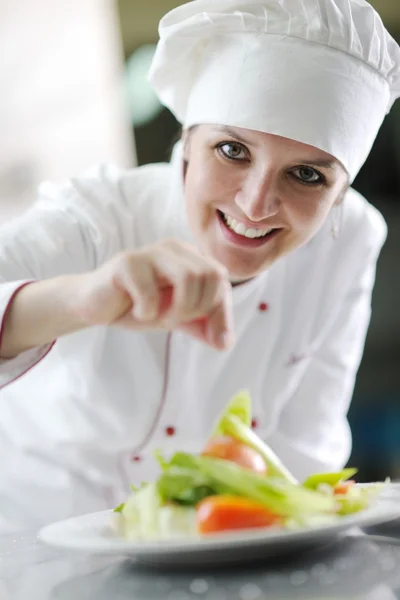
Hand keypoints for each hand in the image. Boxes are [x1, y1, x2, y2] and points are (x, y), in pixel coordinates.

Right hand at [76, 240, 233, 349]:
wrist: (97, 307)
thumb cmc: (140, 307)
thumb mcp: (178, 318)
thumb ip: (204, 327)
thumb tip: (225, 344)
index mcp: (189, 257)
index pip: (221, 279)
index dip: (221, 313)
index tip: (213, 338)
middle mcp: (174, 249)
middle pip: (211, 275)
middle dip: (198, 308)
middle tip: (175, 320)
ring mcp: (150, 253)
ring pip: (188, 277)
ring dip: (178, 310)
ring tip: (160, 319)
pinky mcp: (127, 262)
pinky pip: (150, 291)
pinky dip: (148, 311)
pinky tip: (138, 313)